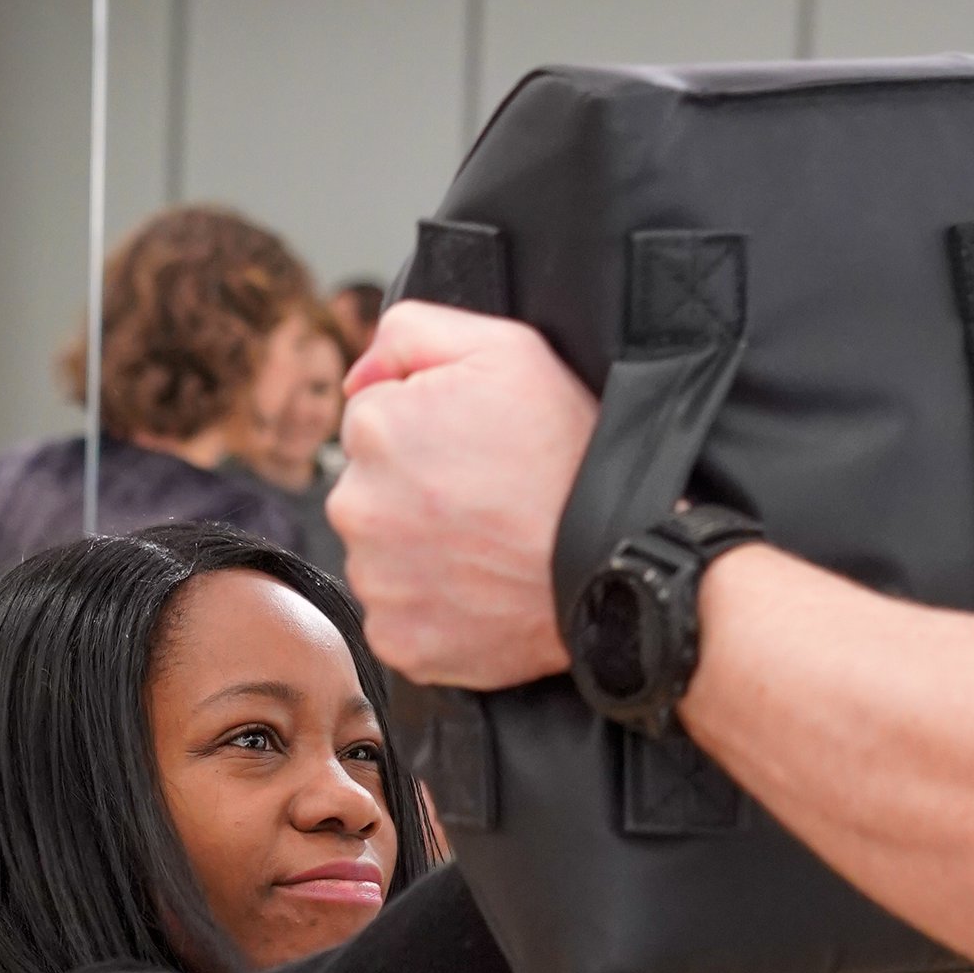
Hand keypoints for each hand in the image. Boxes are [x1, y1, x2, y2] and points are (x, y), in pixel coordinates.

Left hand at [329, 304, 597, 687]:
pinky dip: (431, 605)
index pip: (373, 422)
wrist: (617, 554)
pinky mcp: (397, 639)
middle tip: (484, 497)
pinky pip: (398, 615)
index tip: (473, 447)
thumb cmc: (568, 450)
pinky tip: (478, 587)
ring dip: (419, 548)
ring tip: (486, 543)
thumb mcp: (505, 347)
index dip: (427, 429)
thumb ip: (409, 332)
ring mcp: (376, 580)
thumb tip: (356, 378)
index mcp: (375, 430)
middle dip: (414, 489)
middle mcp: (358, 507)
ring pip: (382, 553)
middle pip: (369, 489)